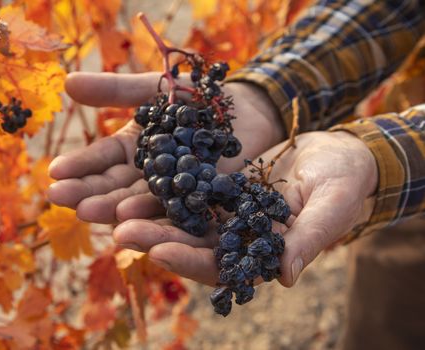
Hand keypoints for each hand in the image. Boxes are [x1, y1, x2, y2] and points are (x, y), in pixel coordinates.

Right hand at [47, 72, 283, 223]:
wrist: (245, 108)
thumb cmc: (196, 96)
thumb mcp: (153, 88)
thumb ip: (115, 89)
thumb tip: (67, 81)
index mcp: (133, 149)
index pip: (102, 159)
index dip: (79, 165)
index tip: (54, 172)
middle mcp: (148, 174)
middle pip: (115, 185)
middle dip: (87, 191)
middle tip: (59, 198)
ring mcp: (172, 190)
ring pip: (139, 202)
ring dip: (112, 207)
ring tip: (87, 211)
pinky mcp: (199, 202)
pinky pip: (176, 210)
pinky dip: (154, 215)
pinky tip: (131, 220)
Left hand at [112, 131, 377, 286]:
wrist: (337, 154)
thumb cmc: (344, 183)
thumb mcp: (331, 207)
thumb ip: (310, 239)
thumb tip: (286, 276)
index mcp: (261, 253)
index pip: (220, 266)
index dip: (189, 261)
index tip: (158, 252)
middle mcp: (236, 237)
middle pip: (190, 243)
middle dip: (155, 237)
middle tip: (119, 229)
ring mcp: (225, 211)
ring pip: (181, 216)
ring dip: (148, 213)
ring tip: (112, 208)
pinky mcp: (219, 186)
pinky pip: (187, 186)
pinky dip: (162, 184)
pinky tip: (136, 175)